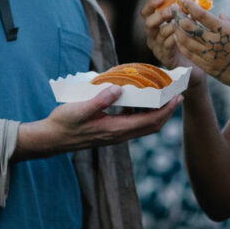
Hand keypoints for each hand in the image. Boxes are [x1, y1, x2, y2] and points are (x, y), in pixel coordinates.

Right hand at [14, 85, 180, 160]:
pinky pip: (132, 122)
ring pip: (143, 125)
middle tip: (177, 95)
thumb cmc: (64, 123)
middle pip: (151, 126)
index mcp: (115, 129)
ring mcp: (114, 134)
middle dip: (167, 111)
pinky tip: (136, 99)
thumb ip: (99, 100)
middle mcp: (118, 134)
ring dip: (155, 112)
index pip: (149, 122)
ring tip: (161, 95)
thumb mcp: (80, 109)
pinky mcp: (109, 131)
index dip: (166, 111)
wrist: (52, 139)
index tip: (177, 98)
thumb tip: (118, 89)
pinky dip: (141, 111)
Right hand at [141, 0, 193, 71]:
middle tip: (174, 10)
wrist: (189, 64)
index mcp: (153, 25)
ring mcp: (157, 47)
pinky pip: (168, 45)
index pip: (145, 12)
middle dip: (161, 14)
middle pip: (149, 23)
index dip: (151, 4)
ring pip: (161, 33)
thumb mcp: (181, 24)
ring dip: (173, 25)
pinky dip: (176, 37)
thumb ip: (181, 13)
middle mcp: (152, 36)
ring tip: (184, 20)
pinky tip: (184, 33)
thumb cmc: (185, 40)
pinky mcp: (164, 57)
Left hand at [172, 0, 229, 92]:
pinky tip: (179, 37)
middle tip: (173, 10)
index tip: (182, 0)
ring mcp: (210, 56)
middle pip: (190, 28)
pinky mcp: (206, 66)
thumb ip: (228, 22)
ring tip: (174, 23)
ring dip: (177, 30)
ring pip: (185, 41)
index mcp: (225, 31)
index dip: (190, 6)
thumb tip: (217, 13)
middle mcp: (216, 43)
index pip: (202, 15)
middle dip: (179, 17)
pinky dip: (181, 44)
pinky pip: (189, 54)